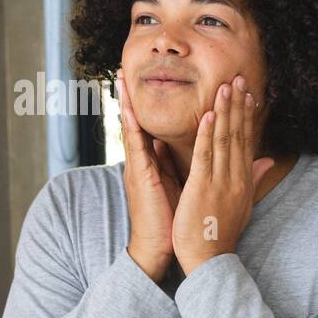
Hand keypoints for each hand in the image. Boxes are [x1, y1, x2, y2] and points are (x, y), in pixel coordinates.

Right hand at [117, 68, 183, 281]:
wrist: (161, 248)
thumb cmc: (174, 220)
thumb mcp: (184, 186)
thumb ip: (187, 166)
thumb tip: (197, 148)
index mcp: (154, 163)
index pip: (151, 127)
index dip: (148, 105)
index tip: (151, 82)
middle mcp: (143, 161)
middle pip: (137, 121)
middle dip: (132, 96)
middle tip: (124, 68)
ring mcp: (139, 167)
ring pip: (132, 127)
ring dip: (127, 102)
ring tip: (120, 77)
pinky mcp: (140, 176)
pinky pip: (135, 146)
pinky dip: (132, 125)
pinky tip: (129, 108)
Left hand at [172, 74, 274, 275]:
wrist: (209, 258)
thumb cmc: (220, 233)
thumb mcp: (243, 204)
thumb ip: (253, 179)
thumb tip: (267, 161)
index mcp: (243, 180)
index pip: (247, 141)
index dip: (247, 116)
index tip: (248, 95)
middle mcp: (236, 177)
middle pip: (239, 135)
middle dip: (238, 106)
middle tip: (239, 79)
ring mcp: (220, 181)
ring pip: (224, 140)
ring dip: (225, 111)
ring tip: (226, 87)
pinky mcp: (203, 187)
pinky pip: (206, 156)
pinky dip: (208, 134)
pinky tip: (209, 114)